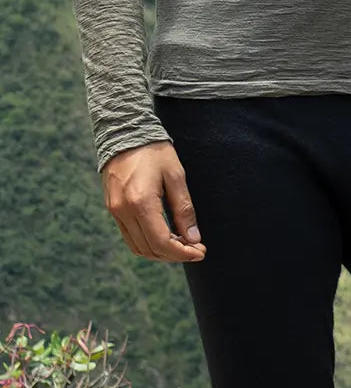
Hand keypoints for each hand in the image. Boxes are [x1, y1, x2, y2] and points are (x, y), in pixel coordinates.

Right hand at [101, 140, 206, 261]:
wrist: (124, 132)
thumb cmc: (154, 152)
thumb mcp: (176, 178)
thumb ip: (184, 211)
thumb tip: (193, 239)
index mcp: (140, 202)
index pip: (162, 243)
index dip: (184, 254)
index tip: (201, 252)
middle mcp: (123, 210)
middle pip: (150, 249)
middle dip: (176, 255)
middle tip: (196, 249)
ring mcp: (115, 210)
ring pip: (139, 247)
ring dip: (162, 252)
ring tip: (183, 244)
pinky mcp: (113, 208)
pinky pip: (130, 236)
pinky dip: (149, 243)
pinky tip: (167, 236)